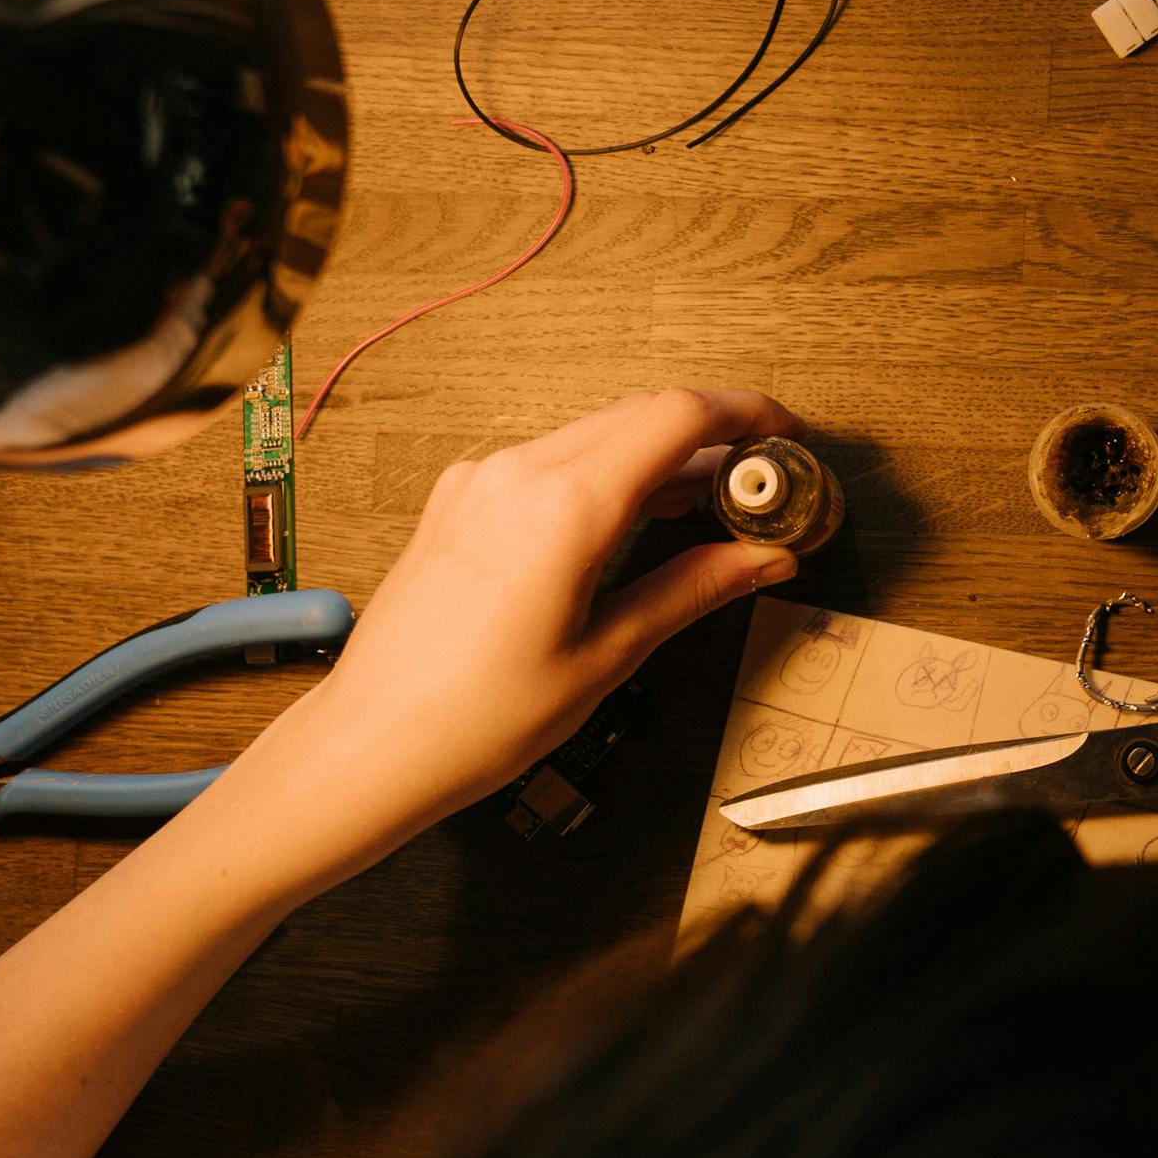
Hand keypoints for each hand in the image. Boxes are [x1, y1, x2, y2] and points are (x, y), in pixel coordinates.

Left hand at [257, 388, 803, 875]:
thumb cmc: (477, 719)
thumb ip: (691, 590)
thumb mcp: (607, 656)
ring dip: (657, 458)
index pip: (676, 416)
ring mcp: (481, 481)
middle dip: (710, 438)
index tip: (785, 435)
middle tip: (759, 484)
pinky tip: (629, 523)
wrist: (371, 743)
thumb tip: (764, 558)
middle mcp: (518, 473)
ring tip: (706, 511)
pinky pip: (548, 461)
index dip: (744, 414)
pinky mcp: (458, 500)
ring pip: (594, 435)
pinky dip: (602, 475)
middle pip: (640, 415)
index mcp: (563, 506)